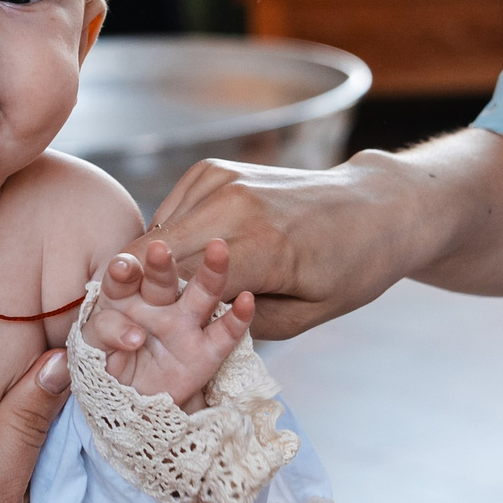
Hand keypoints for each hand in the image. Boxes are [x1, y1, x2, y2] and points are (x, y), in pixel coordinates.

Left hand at [81, 237, 253, 407]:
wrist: (127, 402)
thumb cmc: (107, 364)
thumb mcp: (93, 348)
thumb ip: (105, 332)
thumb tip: (135, 336)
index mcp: (125, 299)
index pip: (123, 280)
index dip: (124, 272)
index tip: (122, 268)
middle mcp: (158, 305)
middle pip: (162, 280)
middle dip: (161, 264)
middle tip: (160, 249)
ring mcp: (185, 326)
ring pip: (201, 294)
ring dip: (211, 272)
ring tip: (218, 250)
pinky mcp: (206, 352)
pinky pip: (225, 334)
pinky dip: (238, 318)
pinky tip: (246, 300)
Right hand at [146, 154, 421, 337]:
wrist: (372, 207)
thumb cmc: (347, 271)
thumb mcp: (303, 316)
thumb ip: (243, 322)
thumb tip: (187, 322)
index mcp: (263, 247)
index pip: (177, 283)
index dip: (147, 311)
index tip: (132, 333)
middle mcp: (235, 204)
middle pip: (155, 253)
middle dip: (136, 288)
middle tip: (129, 318)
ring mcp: (222, 180)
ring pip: (156, 230)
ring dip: (152, 262)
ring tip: (163, 291)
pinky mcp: (213, 169)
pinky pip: (171, 210)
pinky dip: (169, 235)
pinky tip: (189, 255)